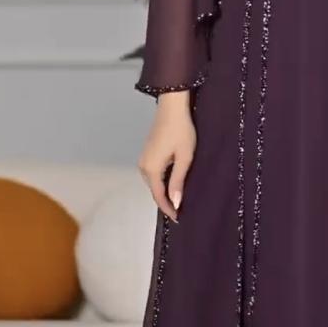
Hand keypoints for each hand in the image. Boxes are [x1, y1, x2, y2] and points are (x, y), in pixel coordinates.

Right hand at [137, 91, 195, 221]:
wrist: (172, 108)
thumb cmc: (181, 130)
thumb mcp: (184, 158)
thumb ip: (178, 181)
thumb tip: (176, 202)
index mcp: (151, 169)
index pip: (159, 196)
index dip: (169, 209)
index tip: (179, 218)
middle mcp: (143, 166)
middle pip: (154, 191)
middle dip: (166, 202)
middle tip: (181, 212)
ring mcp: (143, 159)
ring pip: (153, 183)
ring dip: (164, 192)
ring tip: (178, 200)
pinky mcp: (146, 154)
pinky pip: (153, 174)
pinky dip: (162, 182)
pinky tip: (172, 183)